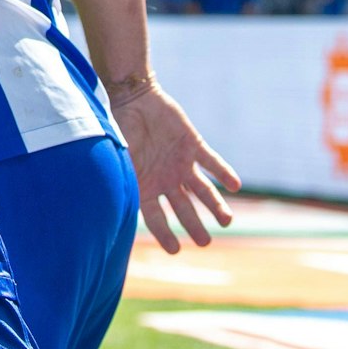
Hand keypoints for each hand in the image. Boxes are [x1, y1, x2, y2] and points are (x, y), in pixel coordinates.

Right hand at [113, 81, 241, 253]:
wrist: (134, 98)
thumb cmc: (120, 129)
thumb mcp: (118, 159)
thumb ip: (122, 180)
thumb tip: (113, 205)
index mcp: (146, 186)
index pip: (156, 218)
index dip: (165, 234)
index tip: (175, 250)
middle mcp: (167, 180)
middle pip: (184, 209)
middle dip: (194, 226)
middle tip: (204, 242)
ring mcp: (182, 164)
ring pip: (203, 190)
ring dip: (215, 205)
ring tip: (227, 220)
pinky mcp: (194, 145)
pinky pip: (212, 162)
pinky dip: (223, 173)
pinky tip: (234, 185)